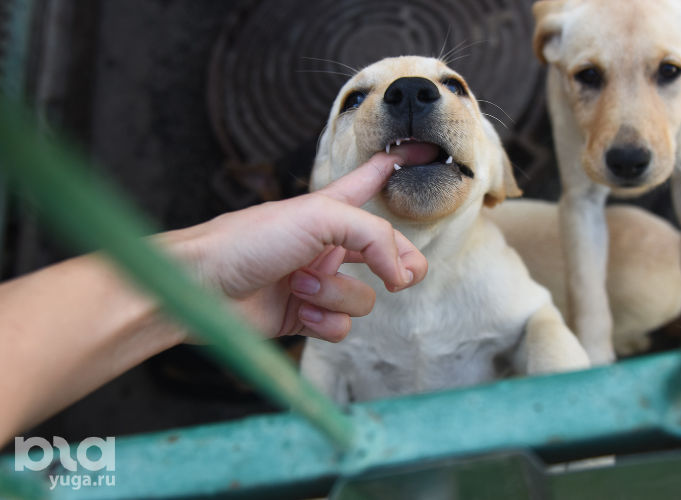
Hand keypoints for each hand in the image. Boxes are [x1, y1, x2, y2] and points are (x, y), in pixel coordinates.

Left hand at [165, 152, 426, 342]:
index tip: (422, 152)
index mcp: (328, 210)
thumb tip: (401, 274)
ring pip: (362, 298)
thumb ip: (374, 236)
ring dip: (337, 295)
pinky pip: (341, 327)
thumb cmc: (249, 240)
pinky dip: (325, 321)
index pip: (368, 182)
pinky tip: (300, 312)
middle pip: (385, 254)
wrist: (201, 287)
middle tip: (400, 277)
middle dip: (398, 266)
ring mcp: (317, 283)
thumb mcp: (319, 217)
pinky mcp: (305, 318)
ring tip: (301, 286)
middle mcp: (327, 245)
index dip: (393, 168)